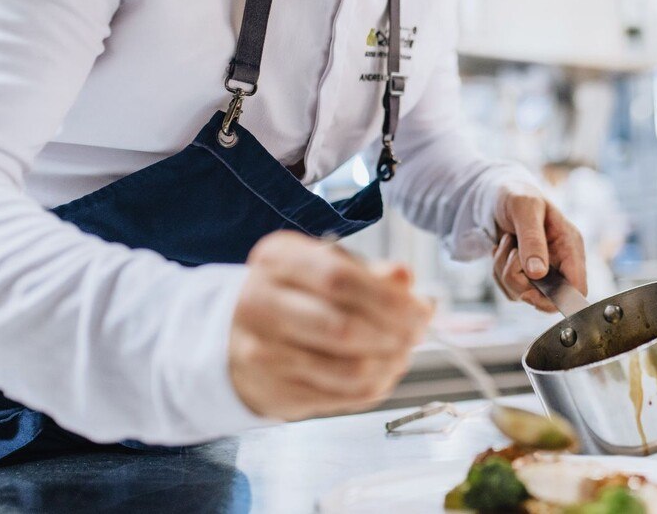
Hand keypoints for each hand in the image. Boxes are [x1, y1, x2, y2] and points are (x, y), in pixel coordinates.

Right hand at [228, 231, 432, 420]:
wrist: (235, 335)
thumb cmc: (294, 295)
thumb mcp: (324, 267)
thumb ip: (368, 273)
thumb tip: (405, 278)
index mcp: (277, 260)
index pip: (339, 279)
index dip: (389, 298)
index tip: (422, 309)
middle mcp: (261, 304)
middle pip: (343, 327)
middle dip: (395, 334)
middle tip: (418, 334)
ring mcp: (263, 354)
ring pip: (348, 370)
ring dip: (391, 364)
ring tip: (403, 353)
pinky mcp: (276, 392)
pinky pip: (342, 396)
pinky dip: (375, 386)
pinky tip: (383, 372)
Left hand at [492, 182, 586, 311]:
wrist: (496, 194)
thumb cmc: (517, 195)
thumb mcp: (525, 208)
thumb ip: (532, 239)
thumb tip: (538, 273)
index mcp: (570, 246)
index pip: (577, 288)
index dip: (558, 299)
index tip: (529, 292)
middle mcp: (559, 262)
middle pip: (547, 298)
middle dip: (521, 282)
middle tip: (512, 256)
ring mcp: (542, 270)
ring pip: (523, 294)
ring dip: (505, 271)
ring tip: (506, 242)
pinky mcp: (525, 274)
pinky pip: (509, 289)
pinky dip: (498, 272)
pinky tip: (502, 250)